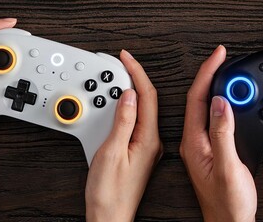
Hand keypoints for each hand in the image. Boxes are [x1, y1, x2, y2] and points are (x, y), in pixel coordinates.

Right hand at [85, 50, 162, 221]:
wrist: (109, 219)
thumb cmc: (109, 194)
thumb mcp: (111, 152)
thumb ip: (122, 121)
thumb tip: (128, 95)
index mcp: (149, 138)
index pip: (147, 96)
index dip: (137, 72)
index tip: (127, 57)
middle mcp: (152, 141)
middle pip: (146, 100)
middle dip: (133, 78)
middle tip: (120, 63)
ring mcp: (146, 147)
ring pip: (139, 111)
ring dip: (128, 93)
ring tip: (115, 79)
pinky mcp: (138, 153)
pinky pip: (134, 123)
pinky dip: (125, 109)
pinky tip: (116, 105)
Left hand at [179, 45, 256, 221]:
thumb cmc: (227, 203)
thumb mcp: (226, 167)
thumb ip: (222, 134)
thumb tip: (220, 102)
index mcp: (193, 142)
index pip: (196, 97)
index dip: (207, 71)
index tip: (217, 54)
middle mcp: (193, 141)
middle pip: (198, 98)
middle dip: (208, 73)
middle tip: (220, 56)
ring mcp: (200, 145)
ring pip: (204, 106)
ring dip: (213, 85)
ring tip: (221, 69)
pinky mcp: (209, 150)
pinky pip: (212, 118)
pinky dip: (220, 102)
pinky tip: (226, 99)